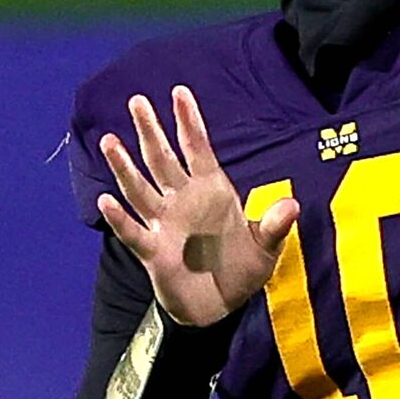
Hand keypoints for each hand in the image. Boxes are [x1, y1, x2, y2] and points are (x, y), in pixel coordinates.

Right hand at [97, 87, 298, 326]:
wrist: (220, 306)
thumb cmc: (242, 269)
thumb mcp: (265, 248)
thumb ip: (274, 226)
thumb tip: (292, 206)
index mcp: (212, 192)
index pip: (198, 150)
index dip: (189, 122)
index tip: (180, 92)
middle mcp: (183, 201)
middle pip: (163, 160)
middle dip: (151, 132)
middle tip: (138, 101)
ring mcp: (165, 224)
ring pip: (141, 189)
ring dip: (125, 167)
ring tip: (110, 141)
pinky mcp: (153, 252)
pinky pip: (133, 232)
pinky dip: (120, 219)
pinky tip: (106, 201)